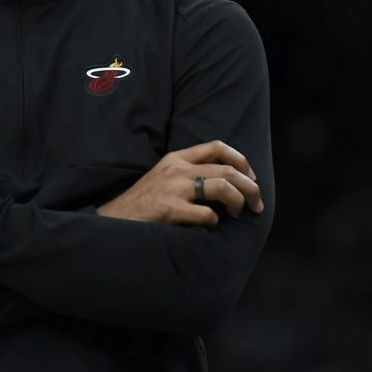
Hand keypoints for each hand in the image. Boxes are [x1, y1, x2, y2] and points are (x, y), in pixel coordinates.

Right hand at [96, 141, 262, 226]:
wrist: (114, 220)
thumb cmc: (143, 203)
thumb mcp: (163, 177)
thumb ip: (188, 173)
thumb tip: (226, 182)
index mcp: (176, 158)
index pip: (217, 146)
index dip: (241, 160)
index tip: (251, 176)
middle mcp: (176, 169)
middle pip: (227, 169)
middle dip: (250, 187)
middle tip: (257, 204)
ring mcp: (172, 188)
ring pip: (222, 187)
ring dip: (237, 202)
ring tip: (236, 214)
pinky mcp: (169, 209)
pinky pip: (206, 214)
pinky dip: (214, 221)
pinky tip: (209, 225)